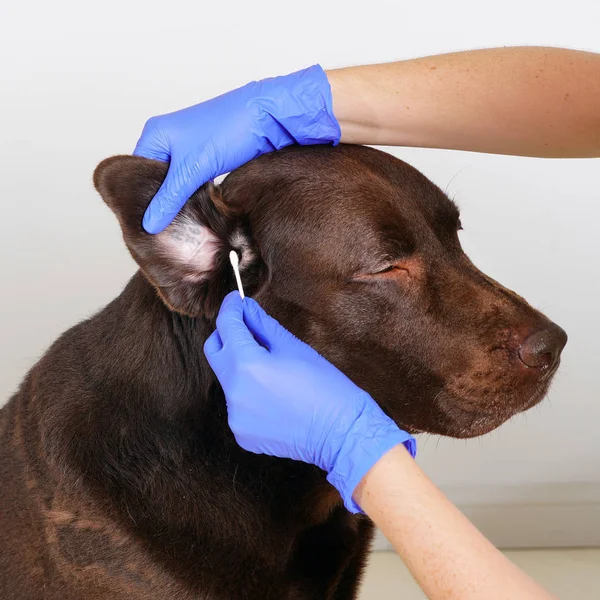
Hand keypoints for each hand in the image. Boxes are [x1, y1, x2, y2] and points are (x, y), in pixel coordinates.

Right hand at [133, 65, 339, 232]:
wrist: (268, 117)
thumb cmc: (229, 128)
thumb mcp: (192, 169)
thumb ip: (169, 199)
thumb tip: (150, 224)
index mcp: (155, 134)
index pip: (138, 174)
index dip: (141, 198)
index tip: (145, 224)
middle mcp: (169, 139)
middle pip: (156, 180)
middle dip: (161, 202)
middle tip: (163, 229)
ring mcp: (189, 149)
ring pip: (176, 183)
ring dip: (180, 200)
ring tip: (181, 223)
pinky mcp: (208, 158)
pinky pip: (193, 182)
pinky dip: (194, 196)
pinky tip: (198, 210)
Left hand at [204, 292, 415, 512]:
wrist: (342, 432)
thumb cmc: (324, 385)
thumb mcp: (293, 347)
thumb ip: (263, 325)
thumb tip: (246, 308)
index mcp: (247, 365)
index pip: (226, 326)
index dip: (230, 308)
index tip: (236, 301)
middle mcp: (234, 392)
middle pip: (214, 351)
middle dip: (227, 335)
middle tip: (246, 328)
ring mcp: (235, 415)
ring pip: (227, 379)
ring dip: (240, 367)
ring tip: (271, 370)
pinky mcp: (241, 433)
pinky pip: (237, 403)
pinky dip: (249, 394)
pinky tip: (274, 396)